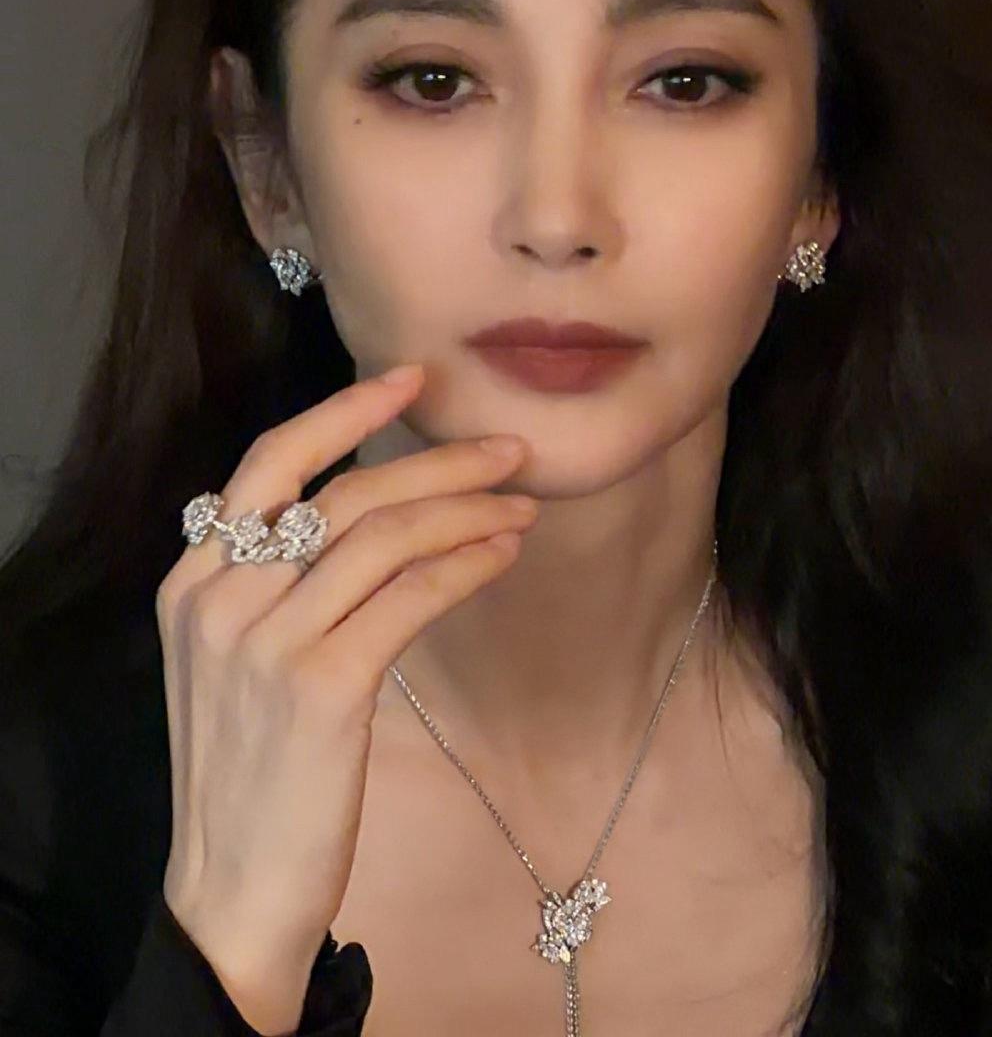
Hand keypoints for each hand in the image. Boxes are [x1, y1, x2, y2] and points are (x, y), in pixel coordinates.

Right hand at [155, 363, 536, 1030]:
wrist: (231, 889)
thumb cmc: (250, 770)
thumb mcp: (235, 661)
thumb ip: (274, 584)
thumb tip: (374, 513)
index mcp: (192, 581)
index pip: (270, 462)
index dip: (345, 413)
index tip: (412, 381)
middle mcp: (219, 597)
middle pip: (343, 493)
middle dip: (436, 461)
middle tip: (507, 450)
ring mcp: (265, 640)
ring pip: (384, 536)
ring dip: (466, 510)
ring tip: (522, 504)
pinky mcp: (319, 686)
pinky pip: (410, 596)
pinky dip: (465, 564)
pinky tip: (503, 555)